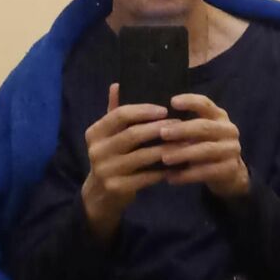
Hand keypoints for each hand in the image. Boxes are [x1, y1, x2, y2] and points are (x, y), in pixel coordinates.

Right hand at [82, 84, 170, 240]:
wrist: (99, 195)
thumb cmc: (109, 157)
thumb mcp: (107, 135)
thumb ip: (114, 111)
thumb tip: (118, 84)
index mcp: (95, 132)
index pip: (120, 115)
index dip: (143, 111)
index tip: (164, 110)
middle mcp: (97, 150)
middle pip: (133, 134)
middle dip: (159, 129)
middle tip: (180, 125)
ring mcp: (106, 170)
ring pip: (142, 156)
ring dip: (166, 149)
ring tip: (183, 144)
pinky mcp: (117, 187)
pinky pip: (146, 177)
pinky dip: (163, 171)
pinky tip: (177, 166)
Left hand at [159, 93, 249, 199]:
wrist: (230, 173)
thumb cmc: (206, 146)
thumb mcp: (200, 133)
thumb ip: (184, 127)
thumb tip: (155, 125)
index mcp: (219, 116)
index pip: (206, 104)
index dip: (190, 101)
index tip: (172, 102)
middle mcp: (228, 130)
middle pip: (204, 127)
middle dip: (182, 130)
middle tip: (162, 133)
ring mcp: (232, 150)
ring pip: (206, 150)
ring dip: (183, 153)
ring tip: (164, 158)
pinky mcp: (230, 169)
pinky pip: (207, 171)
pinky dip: (187, 175)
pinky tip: (171, 178)